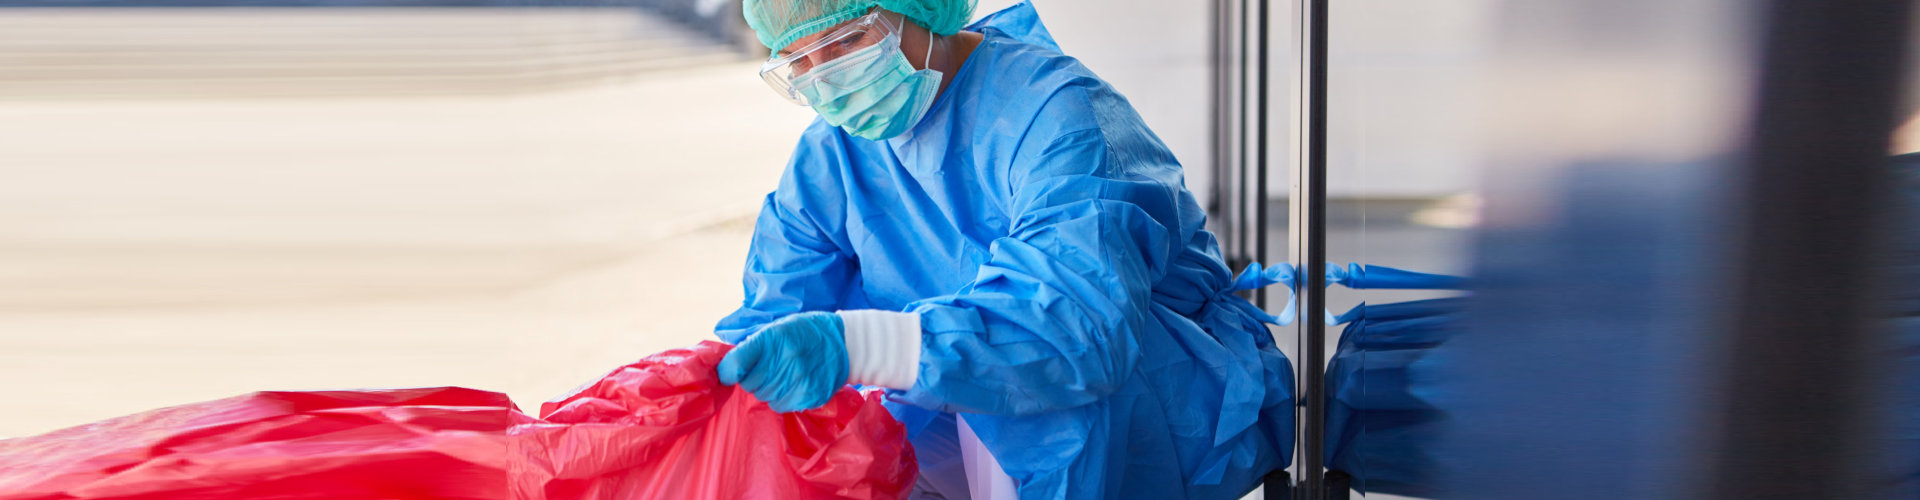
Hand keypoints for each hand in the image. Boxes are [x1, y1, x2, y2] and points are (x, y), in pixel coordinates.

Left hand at [716, 311, 849, 412]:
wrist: (844, 343)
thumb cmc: (805, 332)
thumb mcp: (778, 328)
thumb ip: (754, 346)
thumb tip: (727, 368)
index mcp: (772, 338)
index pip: (735, 363)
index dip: (727, 370)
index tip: (729, 373)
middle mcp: (784, 360)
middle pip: (748, 384)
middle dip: (753, 378)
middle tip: (769, 368)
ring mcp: (798, 380)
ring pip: (763, 397)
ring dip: (768, 389)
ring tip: (785, 375)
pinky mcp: (808, 396)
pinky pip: (780, 406)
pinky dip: (782, 398)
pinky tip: (794, 384)